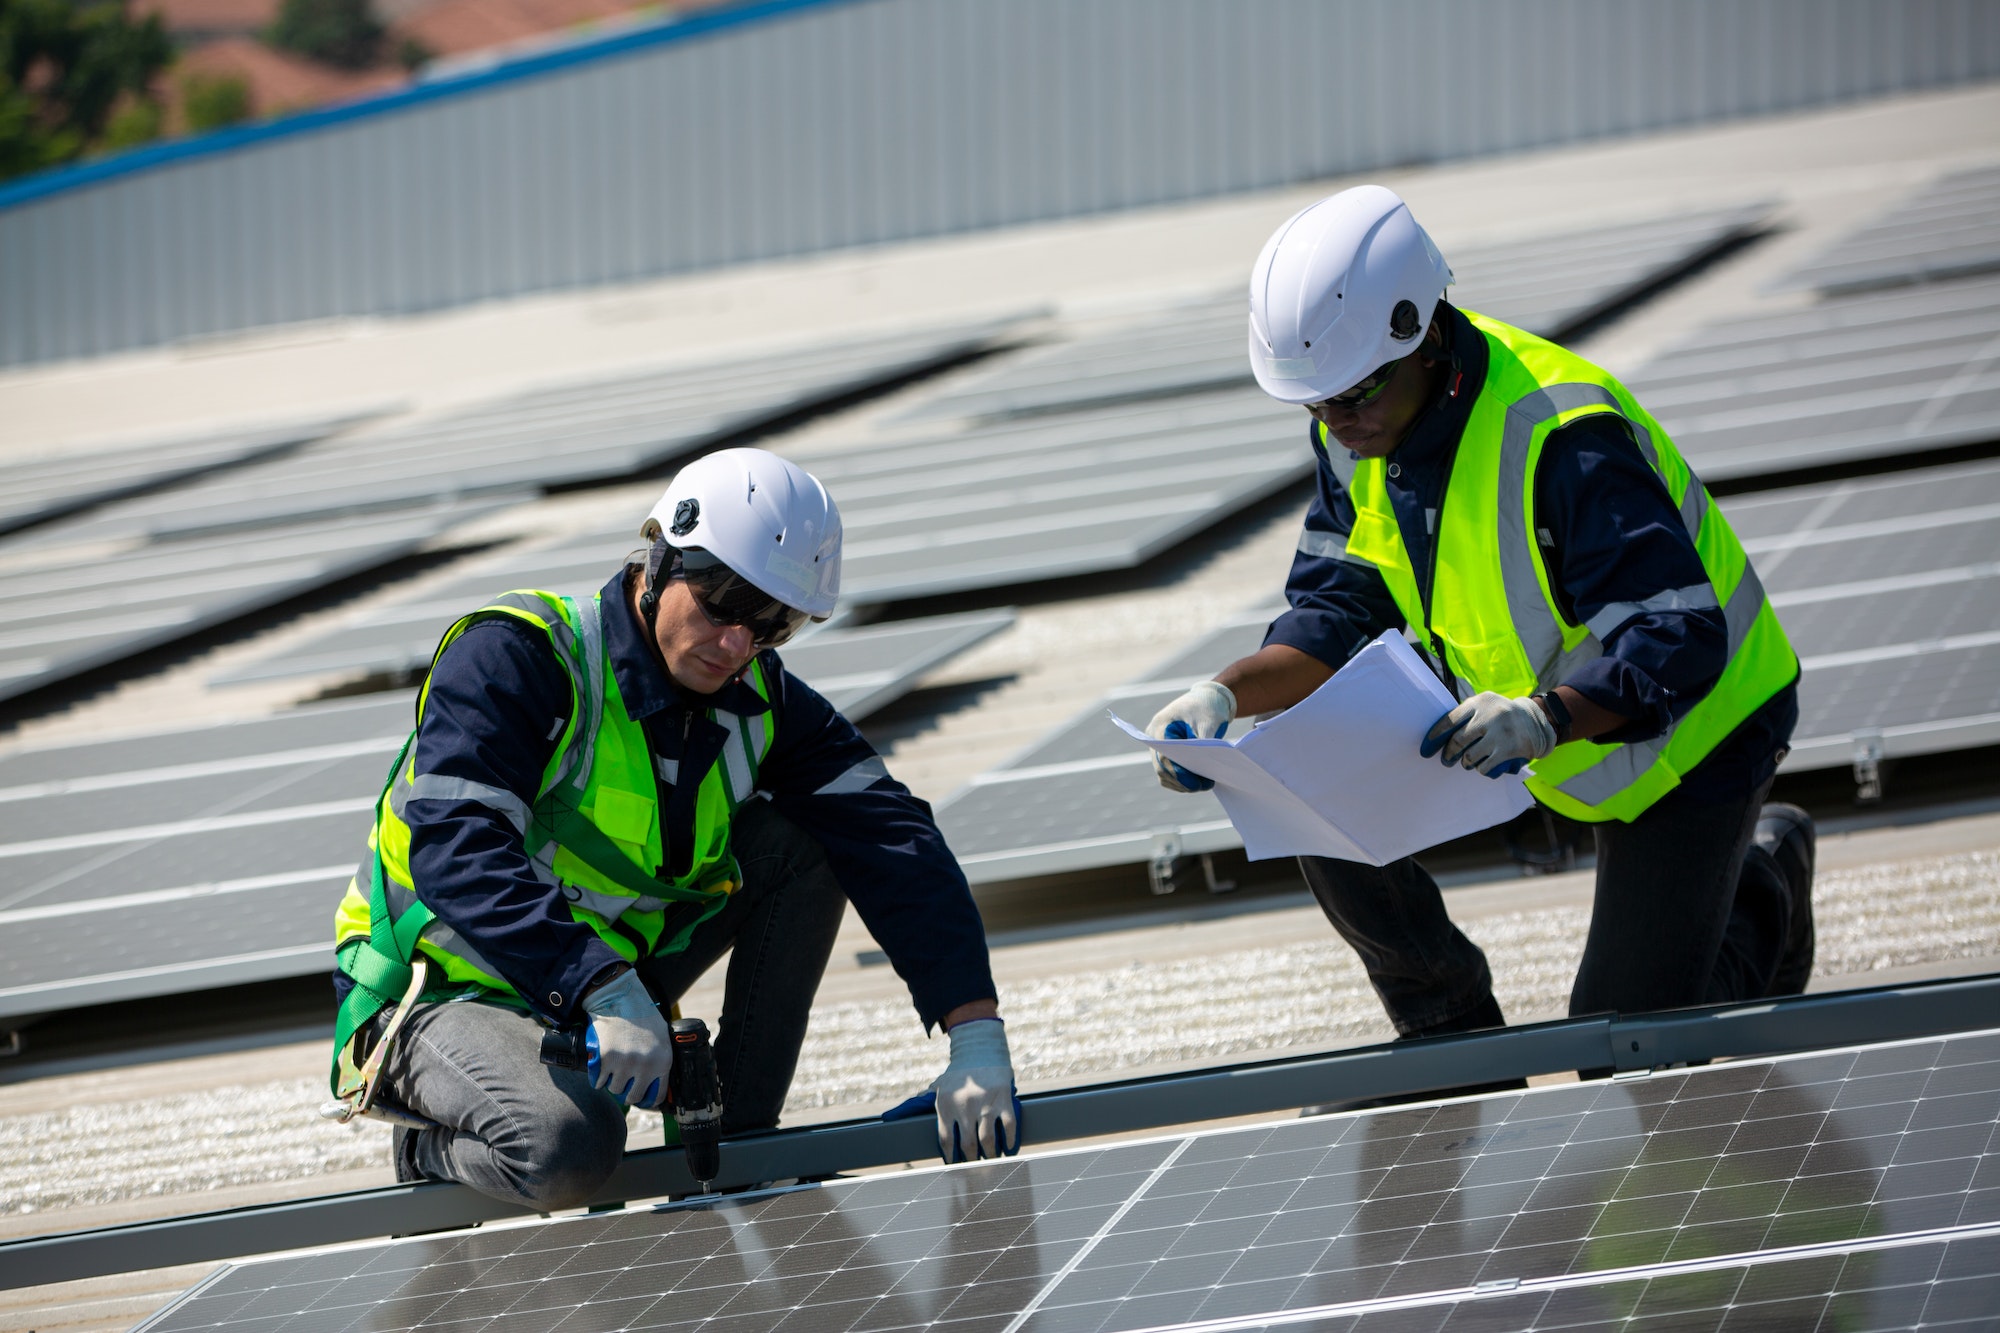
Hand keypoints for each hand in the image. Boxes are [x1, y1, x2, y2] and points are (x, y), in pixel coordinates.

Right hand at [580, 968, 672, 1108]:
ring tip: (613, 1069)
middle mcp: (645, 1066)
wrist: (619, 999)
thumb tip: (657, 1082)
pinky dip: (598, 1078)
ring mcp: (624, 1064)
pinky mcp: (606, 1060)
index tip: (641, 1098)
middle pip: (632, 1096)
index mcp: (663, 1061)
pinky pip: (599, 1081)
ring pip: (614, 1089)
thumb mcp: (662, 1038)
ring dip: (612, 1082)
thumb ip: (660, 1060)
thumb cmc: (641, 1016)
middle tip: (623, 1084)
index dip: (647, 1100)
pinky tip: (601, 1068)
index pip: (656, 1096)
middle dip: (627, 1093)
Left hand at [883, 1017, 1020, 1161]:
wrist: (981, 1052)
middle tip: (975, 1169)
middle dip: (971, 1161)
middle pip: (967, 1145)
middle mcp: (964, 1106)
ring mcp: (986, 1104)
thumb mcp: (938, 1087)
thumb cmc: (958, 1075)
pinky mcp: (1004, 1100)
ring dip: (990, 1155)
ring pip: (987, 1140)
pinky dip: (1009, 1141)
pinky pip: (1008, 1127)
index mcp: (946, 1105)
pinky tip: (1008, 1149)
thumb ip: (921, 1101)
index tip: (955, 1167)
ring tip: (990, 1161)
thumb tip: (894, 1113)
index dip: (951, 1158)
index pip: (946, 1141)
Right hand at [1147, 680, 1235, 792]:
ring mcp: (1157, 746)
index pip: (1164, 756)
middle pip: (1162, 768)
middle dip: (1183, 781)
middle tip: (1206, 785)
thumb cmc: (1207, 706)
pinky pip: (1168, 773)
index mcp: (1160, 726)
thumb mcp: (1209, 722)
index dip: (1179, 773)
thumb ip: (1204, 743)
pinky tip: (1198, 781)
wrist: (1206, 698)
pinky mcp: (1164, 753)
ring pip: (1164, 773)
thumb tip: (1204, 766)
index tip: (1197, 784)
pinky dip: (1181, 780)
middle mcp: (1153, 737)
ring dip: (1182, 783)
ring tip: (1205, 783)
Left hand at [1420, 692, 1555, 777]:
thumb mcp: (1486, 705)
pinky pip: (1485, 766)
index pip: (1450, 720)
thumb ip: (1467, 714)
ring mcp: (1499, 734)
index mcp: (1480, 703)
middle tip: (1446, 759)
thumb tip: (1439, 733)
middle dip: (1449, 753)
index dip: (1436, 735)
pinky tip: (1480, 767)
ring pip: (1470, 755)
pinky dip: (1480, 769)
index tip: (1428, 746)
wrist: (1537, 721)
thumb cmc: (1502, 714)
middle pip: (1458, 740)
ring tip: (1466, 763)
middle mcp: (1489, 716)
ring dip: (1465, 762)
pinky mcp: (1509, 749)